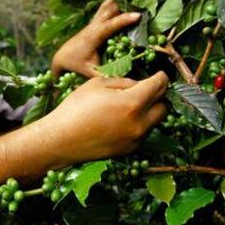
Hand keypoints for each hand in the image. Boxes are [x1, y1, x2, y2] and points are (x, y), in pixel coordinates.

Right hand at [45, 71, 167, 162]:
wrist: (61, 140)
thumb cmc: (76, 107)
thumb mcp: (98, 84)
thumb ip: (123, 82)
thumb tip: (139, 85)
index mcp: (132, 103)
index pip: (159, 86)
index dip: (160, 77)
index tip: (159, 74)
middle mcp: (139, 124)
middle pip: (163, 107)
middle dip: (157, 97)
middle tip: (144, 90)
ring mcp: (135, 140)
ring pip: (154, 122)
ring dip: (147, 112)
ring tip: (127, 106)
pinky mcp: (128, 150)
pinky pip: (142, 134)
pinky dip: (137, 125)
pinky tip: (120, 120)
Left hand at [51, 0, 140, 77]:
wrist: (61, 57)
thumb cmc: (76, 65)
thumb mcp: (90, 72)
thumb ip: (105, 76)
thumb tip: (123, 82)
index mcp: (94, 36)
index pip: (110, 25)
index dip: (124, 20)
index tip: (138, 15)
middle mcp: (94, 26)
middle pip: (110, 10)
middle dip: (126, 4)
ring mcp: (93, 22)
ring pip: (108, 6)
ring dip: (121, 0)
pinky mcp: (94, 22)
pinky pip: (106, 8)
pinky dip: (115, 2)